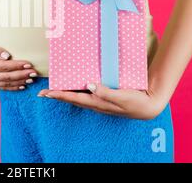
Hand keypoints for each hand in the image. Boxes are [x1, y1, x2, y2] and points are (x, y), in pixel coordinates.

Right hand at [0, 40, 37, 90]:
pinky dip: (15, 87)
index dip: (17, 66)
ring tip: (32, 78)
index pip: (4, 67)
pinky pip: (5, 87)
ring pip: (8, 83)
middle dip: (22, 75)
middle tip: (34, 72)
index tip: (28, 63)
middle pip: (8, 77)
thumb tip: (7, 56)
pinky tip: (24, 85)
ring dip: (21, 81)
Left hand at [38, 83, 167, 119]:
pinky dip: (77, 91)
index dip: (59, 95)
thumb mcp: (121, 97)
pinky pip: (86, 95)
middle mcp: (95, 103)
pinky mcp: (104, 98)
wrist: (148, 106)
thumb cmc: (135, 102)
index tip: (45, 93)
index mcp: (97, 102)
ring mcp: (99, 101)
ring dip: (65, 93)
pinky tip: (75, 87)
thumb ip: (105, 92)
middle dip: (57, 95)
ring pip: (78, 97)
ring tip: (54, 89)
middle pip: (72, 98)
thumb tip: (89, 85)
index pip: (74, 98)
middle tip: (42, 92)